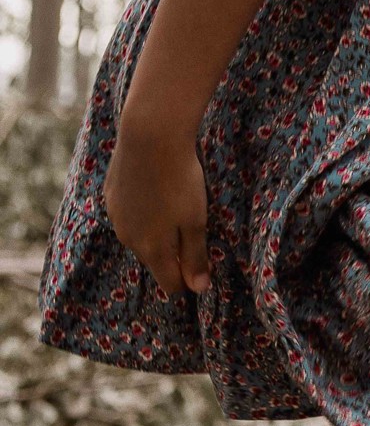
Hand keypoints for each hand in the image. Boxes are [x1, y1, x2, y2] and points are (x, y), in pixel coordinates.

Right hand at [104, 119, 210, 295]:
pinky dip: (146, 216)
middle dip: (174, 259)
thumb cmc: (179, 180)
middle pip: (155, 262)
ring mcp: (115, 215)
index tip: (203, 270)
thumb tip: (198, 289)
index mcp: (151, 249)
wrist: (149, 136)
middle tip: (196, 238)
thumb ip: (195, 256)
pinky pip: (131, 217)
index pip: (169, 283)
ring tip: (178, 214)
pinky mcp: (111, 195)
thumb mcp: (195, 221)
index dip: (188, 282)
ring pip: (141, 239)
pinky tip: (158, 198)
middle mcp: (128, 238)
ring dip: (159, 236)